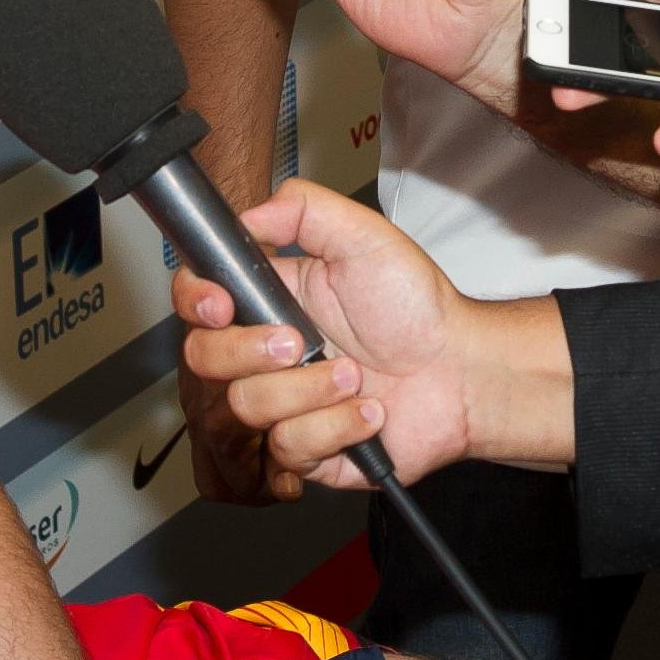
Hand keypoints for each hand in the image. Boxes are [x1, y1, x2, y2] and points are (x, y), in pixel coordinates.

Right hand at [173, 180, 477, 492]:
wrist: (463, 374)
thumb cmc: (420, 309)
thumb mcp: (364, 237)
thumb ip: (304, 209)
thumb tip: (250, 214)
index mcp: (272, 300)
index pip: (199, 300)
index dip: (196, 302)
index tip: (221, 304)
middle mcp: (269, 354)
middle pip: (205, 359)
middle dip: (251, 352)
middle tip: (301, 342)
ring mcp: (285, 404)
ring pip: (248, 406)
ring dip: (310, 389)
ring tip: (357, 376)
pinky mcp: (307, 450)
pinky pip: (289, 447)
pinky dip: (337, 425)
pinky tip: (370, 412)